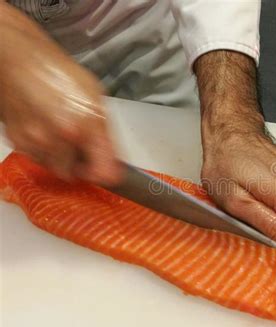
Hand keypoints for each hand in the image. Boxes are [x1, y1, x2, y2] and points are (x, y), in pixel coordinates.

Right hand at [0, 3, 120, 184]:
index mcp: (86, 126)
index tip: (109, 172)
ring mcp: (36, 142)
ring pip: (57, 169)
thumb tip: (115, 160)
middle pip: (78, 175)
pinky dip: (44, 152)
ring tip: (63, 135)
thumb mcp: (97, 98)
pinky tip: (46, 131)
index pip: (103, 173)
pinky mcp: (18, 141)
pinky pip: (37, 159)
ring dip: (63, 160)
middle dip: (83, 165)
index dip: (107, 175)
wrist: (19, 58)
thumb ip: (106, 133)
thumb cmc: (61, 73)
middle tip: (84, 147)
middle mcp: (60, 139)